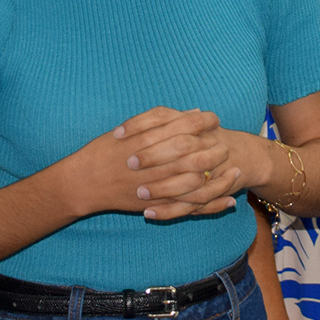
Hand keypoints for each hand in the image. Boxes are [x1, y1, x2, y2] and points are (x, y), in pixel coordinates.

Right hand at [59, 107, 234, 219]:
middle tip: (227, 147)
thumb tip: (195, 113)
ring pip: (197, 184)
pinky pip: (190, 207)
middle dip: (215, 151)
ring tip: (235, 173)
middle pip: (196, 155)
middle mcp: (155, 163)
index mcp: (150, 140)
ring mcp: (157, 186)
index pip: (186, 127)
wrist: (84, 181)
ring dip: (220, 179)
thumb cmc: (106, 150)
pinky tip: (228, 201)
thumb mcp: (131, 128)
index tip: (215, 120)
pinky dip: (212, 205)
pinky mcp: (158, 204)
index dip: (205, 122)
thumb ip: (161, 119)